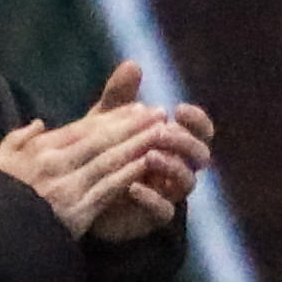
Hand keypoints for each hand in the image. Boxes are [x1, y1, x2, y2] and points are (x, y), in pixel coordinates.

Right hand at [0, 75, 178, 237]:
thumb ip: (17, 139)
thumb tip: (38, 123)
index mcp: (38, 149)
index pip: (81, 127)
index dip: (112, 116)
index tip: (134, 108)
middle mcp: (54, 162)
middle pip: (101, 138)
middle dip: (132, 124)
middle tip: (157, 112)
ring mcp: (68, 187)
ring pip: (110, 160)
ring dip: (138, 143)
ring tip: (161, 131)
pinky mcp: (78, 211)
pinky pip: (108, 188)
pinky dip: (130, 172)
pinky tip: (148, 161)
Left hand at [73, 62, 214, 243]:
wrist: (80, 195)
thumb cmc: (101, 152)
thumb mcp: (108, 121)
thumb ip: (121, 96)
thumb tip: (134, 64)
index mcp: (173, 143)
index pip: (200, 131)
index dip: (197, 121)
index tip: (180, 109)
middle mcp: (177, 168)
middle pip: (201, 156)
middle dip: (185, 142)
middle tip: (162, 133)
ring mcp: (167, 193)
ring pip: (187, 182)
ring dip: (171, 166)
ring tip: (148, 156)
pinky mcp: (152, 218)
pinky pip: (164, 211)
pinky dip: (152, 199)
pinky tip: (133, 187)